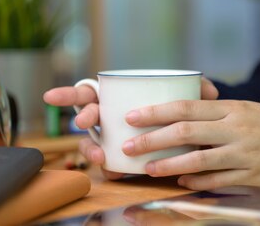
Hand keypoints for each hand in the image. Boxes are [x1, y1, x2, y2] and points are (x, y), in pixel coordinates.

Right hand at [42, 77, 219, 179]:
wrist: (191, 141)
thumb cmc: (181, 115)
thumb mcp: (190, 101)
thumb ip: (198, 92)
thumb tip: (209, 89)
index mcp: (118, 97)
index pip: (89, 91)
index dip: (69, 95)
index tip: (50, 98)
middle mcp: (111, 117)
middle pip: (86, 115)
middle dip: (81, 117)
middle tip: (85, 123)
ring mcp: (113, 139)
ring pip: (92, 143)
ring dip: (90, 148)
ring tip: (98, 154)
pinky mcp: (121, 160)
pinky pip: (108, 165)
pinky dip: (108, 168)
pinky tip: (112, 169)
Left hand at [122, 99, 259, 189]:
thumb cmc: (259, 122)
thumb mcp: (236, 107)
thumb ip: (206, 109)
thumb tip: (169, 111)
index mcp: (228, 108)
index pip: (185, 107)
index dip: (155, 112)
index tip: (131, 117)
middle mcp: (234, 129)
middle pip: (186, 133)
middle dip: (152, 140)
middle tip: (129, 146)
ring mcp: (242, 153)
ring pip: (199, 160)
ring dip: (169, 165)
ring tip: (148, 168)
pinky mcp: (250, 175)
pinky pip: (217, 180)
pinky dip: (196, 181)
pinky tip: (180, 181)